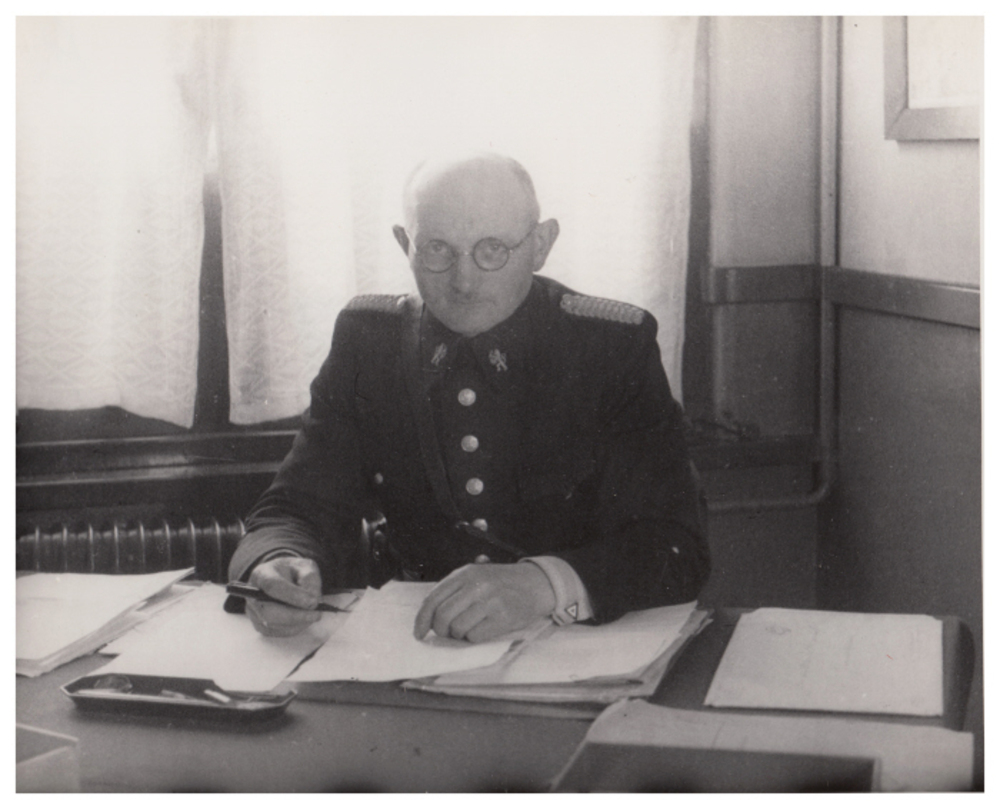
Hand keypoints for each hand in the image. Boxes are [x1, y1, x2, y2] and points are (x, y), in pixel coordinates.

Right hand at [246, 557, 322, 636]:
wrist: (283, 578)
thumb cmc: (294, 572)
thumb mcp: (305, 567)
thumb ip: (310, 579)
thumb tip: (312, 601)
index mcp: (262, 574)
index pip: (273, 586)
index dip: (293, 596)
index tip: (313, 602)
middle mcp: (252, 594)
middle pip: (268, 612)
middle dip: (295, 615)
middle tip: (317, 614)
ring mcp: (253, 612)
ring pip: (273, 625)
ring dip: (297, 622)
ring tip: (312, 613)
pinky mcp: (259, 625)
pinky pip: (277, 632)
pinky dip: (294, 628)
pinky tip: (304, 619)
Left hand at [413, 562, 556, 642]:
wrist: (536, 583)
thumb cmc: (502, 584)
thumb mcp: (476, 576)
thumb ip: (454, 591)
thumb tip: (430, 618)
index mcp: (465, 573)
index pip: (433, 599)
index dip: (422, 619)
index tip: (419, 633)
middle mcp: (476, 585)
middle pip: (442, 616)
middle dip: (440, 631)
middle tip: (447, 634)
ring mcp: (490, 600)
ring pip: (457, 628)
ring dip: (458, 636)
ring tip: (469, 630)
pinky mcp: (502, 616)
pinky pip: (475, 636)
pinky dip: (474, 638)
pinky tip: (483, 630)